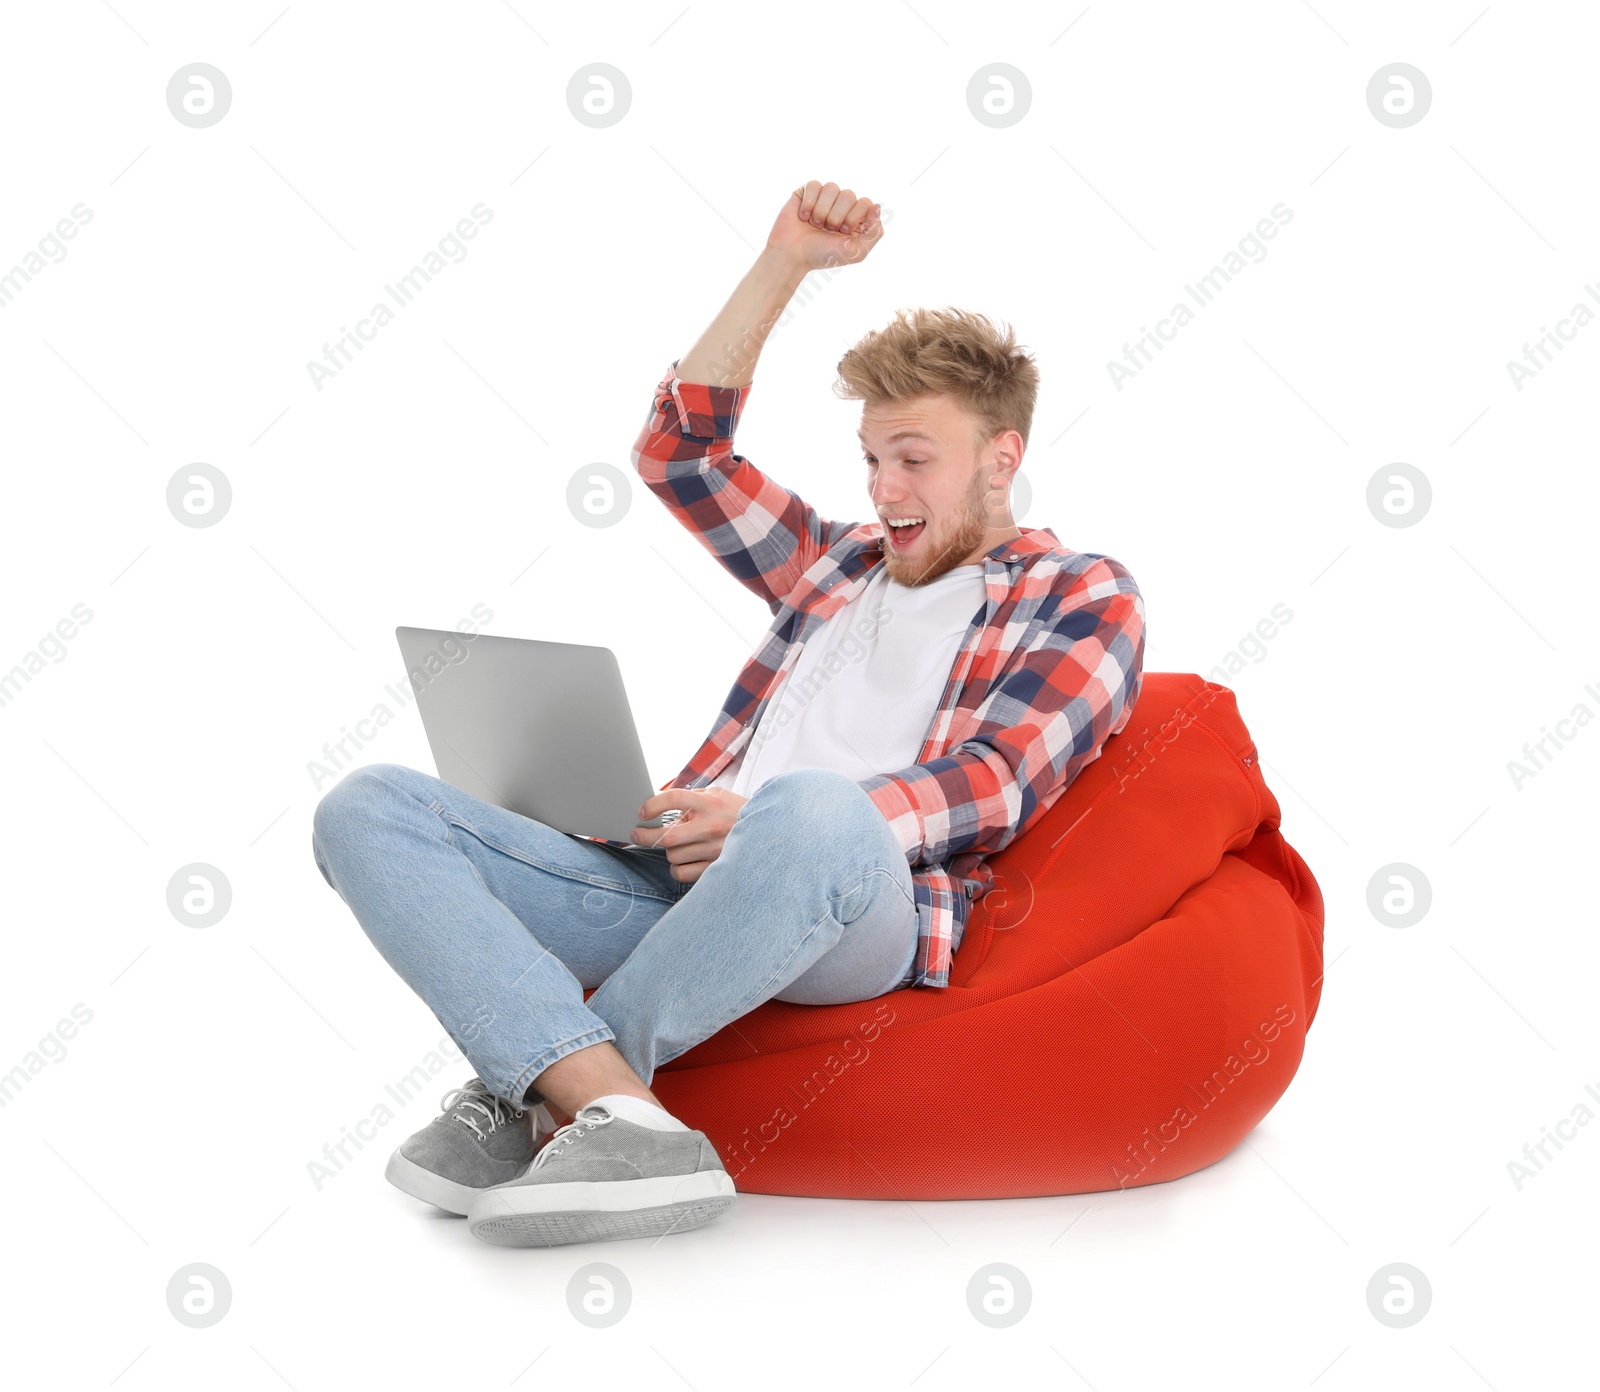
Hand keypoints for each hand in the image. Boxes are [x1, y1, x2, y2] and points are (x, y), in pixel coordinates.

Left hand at [630, 787, 748, 883]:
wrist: (768, 831)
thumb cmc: (736, 812)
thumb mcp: (717, 795)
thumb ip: (691, 797)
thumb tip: (658, 803)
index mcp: (710, 803)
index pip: (674, 798)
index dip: (652, 805)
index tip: (642, 812)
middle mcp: (711, 826)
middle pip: (666, 836)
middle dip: (644, 836)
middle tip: (637, 834)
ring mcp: (714, 849)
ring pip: (672, 855)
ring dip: (669, 851)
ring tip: (679, 845)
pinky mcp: (716, 867)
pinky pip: (682, 872)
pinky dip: (677, 867)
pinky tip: (684, 860)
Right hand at [766, 181, 884, 272]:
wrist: (792, 255)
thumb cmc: (823, 256)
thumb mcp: (856, 252)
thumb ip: (874, 233)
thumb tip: (877, 206)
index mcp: (856, 218)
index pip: (865, 203)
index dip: (854, 218)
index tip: (843, 233)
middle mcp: (841, 205)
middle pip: (849, 194)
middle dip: (836, 217)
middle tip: (827, 230)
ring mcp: (824, 198)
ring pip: (831, 187)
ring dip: (821, 211)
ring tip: (815, 224)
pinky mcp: (806, 192)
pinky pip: (814, 185)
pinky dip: (808, 204)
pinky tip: (803, 217)